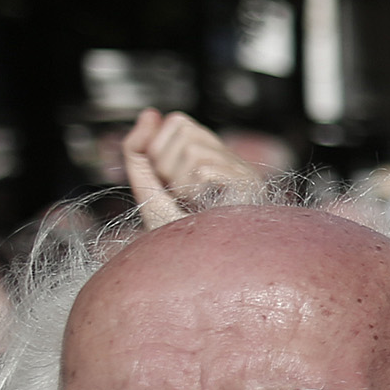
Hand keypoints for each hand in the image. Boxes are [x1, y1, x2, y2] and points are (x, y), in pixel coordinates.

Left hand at [120, 110, 261, 225]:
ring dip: (181, 181)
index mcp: (211, 158)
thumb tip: (150, 113)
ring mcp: (244, 170)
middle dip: (167, 164)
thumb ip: (139, 151)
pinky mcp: (250, 184)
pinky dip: (194, 192)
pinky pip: (202, 168)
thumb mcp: (148, 189)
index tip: (170, 185)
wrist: (199, 276)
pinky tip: (209, 210)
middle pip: (183, 128)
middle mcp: (231, 159)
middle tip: (182, 197)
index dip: (160, 151)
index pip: (177, 122)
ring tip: (196, 206)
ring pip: (191, 148)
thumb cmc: (178, 239)